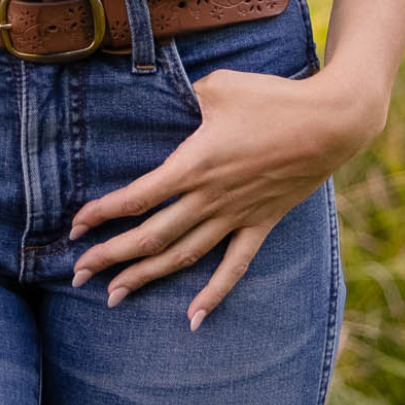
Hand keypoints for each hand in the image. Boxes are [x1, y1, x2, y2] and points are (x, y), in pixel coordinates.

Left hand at [68, 59, 388, 327]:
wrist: (330, 122)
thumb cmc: (273, 98)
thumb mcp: (219, 85)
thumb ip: (186, 97)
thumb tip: (170, 101)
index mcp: (195, 164)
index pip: (138, 197)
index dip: (103, 214)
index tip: (75, 228)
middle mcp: (210, 197)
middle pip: (151, 236)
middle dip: (111, 257)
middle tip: (77, 275)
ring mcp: (237, 215)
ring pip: (183, 256)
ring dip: (146, 277)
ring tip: (114, 297)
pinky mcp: (261, 223)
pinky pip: (234, 267)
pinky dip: (213, 294)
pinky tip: (193, 319)